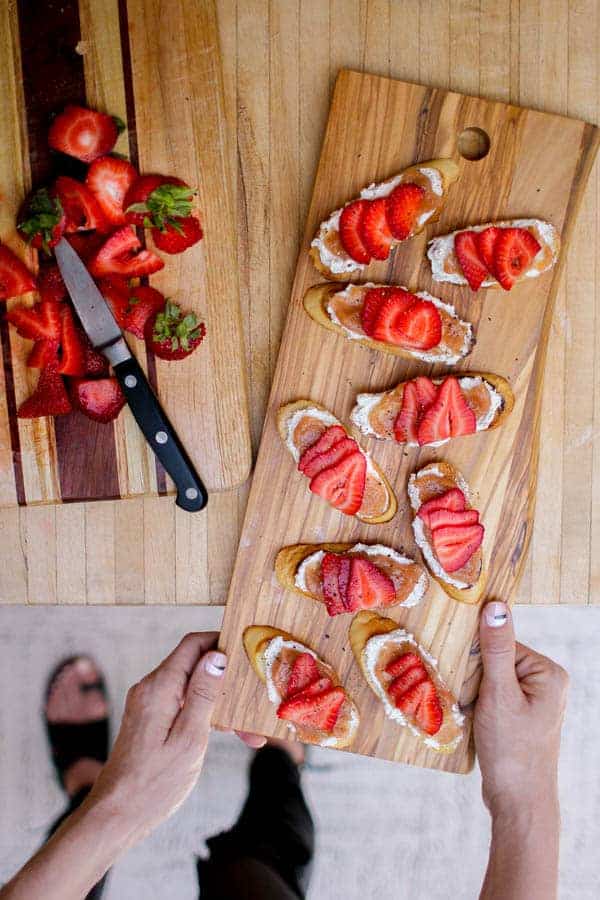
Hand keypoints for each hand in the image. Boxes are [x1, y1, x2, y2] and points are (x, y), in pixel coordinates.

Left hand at [84, 632, 262, 845]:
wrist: (117, 815)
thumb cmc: (154, 784)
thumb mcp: (189, 739)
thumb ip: (203, 695)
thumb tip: (217, 656)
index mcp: (159, 688)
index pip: (193, 644)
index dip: (222, 642)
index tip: (249, 654)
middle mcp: (151, 688)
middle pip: (196, 666)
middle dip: (228, 681)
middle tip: (255, 703)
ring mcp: (150, 703)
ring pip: (193, 687)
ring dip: (221, 703)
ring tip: (248, 732)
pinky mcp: (152, 718)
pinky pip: (184, 704)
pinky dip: (206, 714)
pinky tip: (227, 734)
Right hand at [474, 601, 568, 817]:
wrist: (518, 802)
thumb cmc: (511, 750)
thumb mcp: (499, 695)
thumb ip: (497, 649)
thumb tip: (496, 606)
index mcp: (547, 672)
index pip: (501, 644)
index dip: (478, 661)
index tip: (468, 682)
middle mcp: (545, 682)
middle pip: (494, 660)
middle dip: (475, 678)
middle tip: (470, 702)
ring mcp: (534, 700)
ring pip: (489, 679)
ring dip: (472, 693)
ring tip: (473, 715)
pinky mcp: (520, 715)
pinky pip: (492, 696)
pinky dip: (477, 705)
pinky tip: (475, 722)